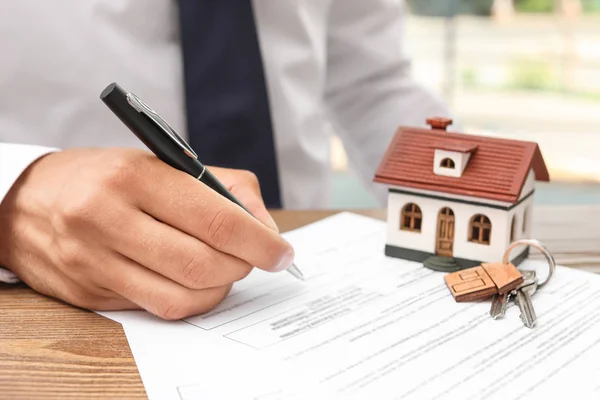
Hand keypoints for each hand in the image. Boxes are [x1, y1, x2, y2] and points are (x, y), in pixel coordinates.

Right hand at [0, 148, 293, 318]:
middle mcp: (109, 219)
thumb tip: (266, 229)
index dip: (260, 242)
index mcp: (136, 177)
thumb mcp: (166, 163)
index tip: (282, 252)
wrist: (30, 201)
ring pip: (182, 297)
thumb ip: (226, 189)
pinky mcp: (90, 294)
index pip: (217, 220)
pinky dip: (191, 299)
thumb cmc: (109, 177)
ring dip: (220, 288)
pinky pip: (158, 309)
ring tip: (225, 269)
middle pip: (203, 264)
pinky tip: (194, 282)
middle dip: (243, 266)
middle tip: (254, 257)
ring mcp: (95, 261)